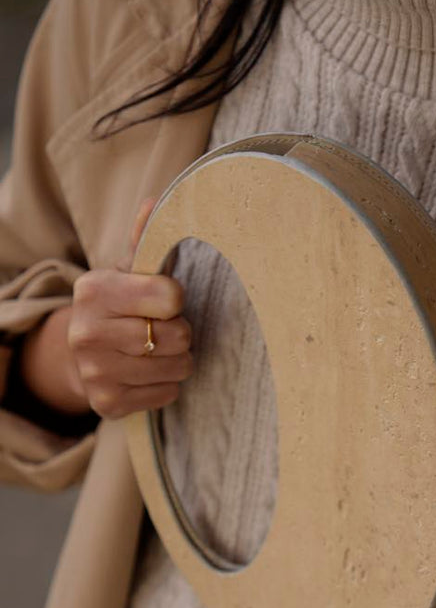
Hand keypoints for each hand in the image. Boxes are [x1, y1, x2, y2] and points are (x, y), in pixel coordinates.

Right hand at [67, 199, 192, 418]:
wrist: (82, 353)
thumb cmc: (117, 306)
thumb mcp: (126, 270)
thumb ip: (144, 240)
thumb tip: (153, 204)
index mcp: (94, 290)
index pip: (170, 297)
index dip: (176, 300)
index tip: (164, 300)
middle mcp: (88, 333)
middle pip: (178, 336)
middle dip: (180, 332)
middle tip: (163, 329)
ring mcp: (95, 372)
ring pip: (177, 368)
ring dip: (177, 360)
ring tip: (157, 350)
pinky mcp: (107, 403)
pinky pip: (167, 394)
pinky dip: (166, 385)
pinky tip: (148, 372)